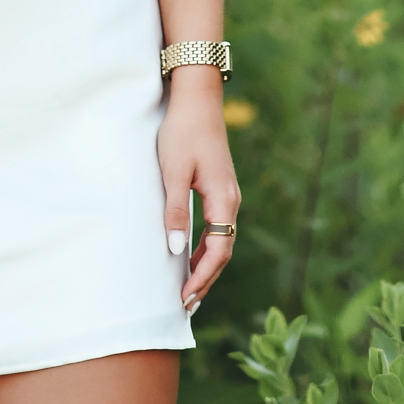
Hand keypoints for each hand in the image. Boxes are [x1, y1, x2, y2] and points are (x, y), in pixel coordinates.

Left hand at [158, 67, 238, 316]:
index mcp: (223, 199)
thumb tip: (175, 252)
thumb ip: (175, 212)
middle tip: (185, 306)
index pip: (219, 250)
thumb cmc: (182, 132)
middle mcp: (231, 199)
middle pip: (223, 250)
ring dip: (206, 266)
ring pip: (221, 239)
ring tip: (187, 289)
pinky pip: (217, 227)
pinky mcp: (219, 186)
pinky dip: (205, 248)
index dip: (202, 278)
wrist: (197, 97)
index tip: (184, 299)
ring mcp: (227, 192)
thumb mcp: (173, 173)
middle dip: (206, 280)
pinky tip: (189, 255)